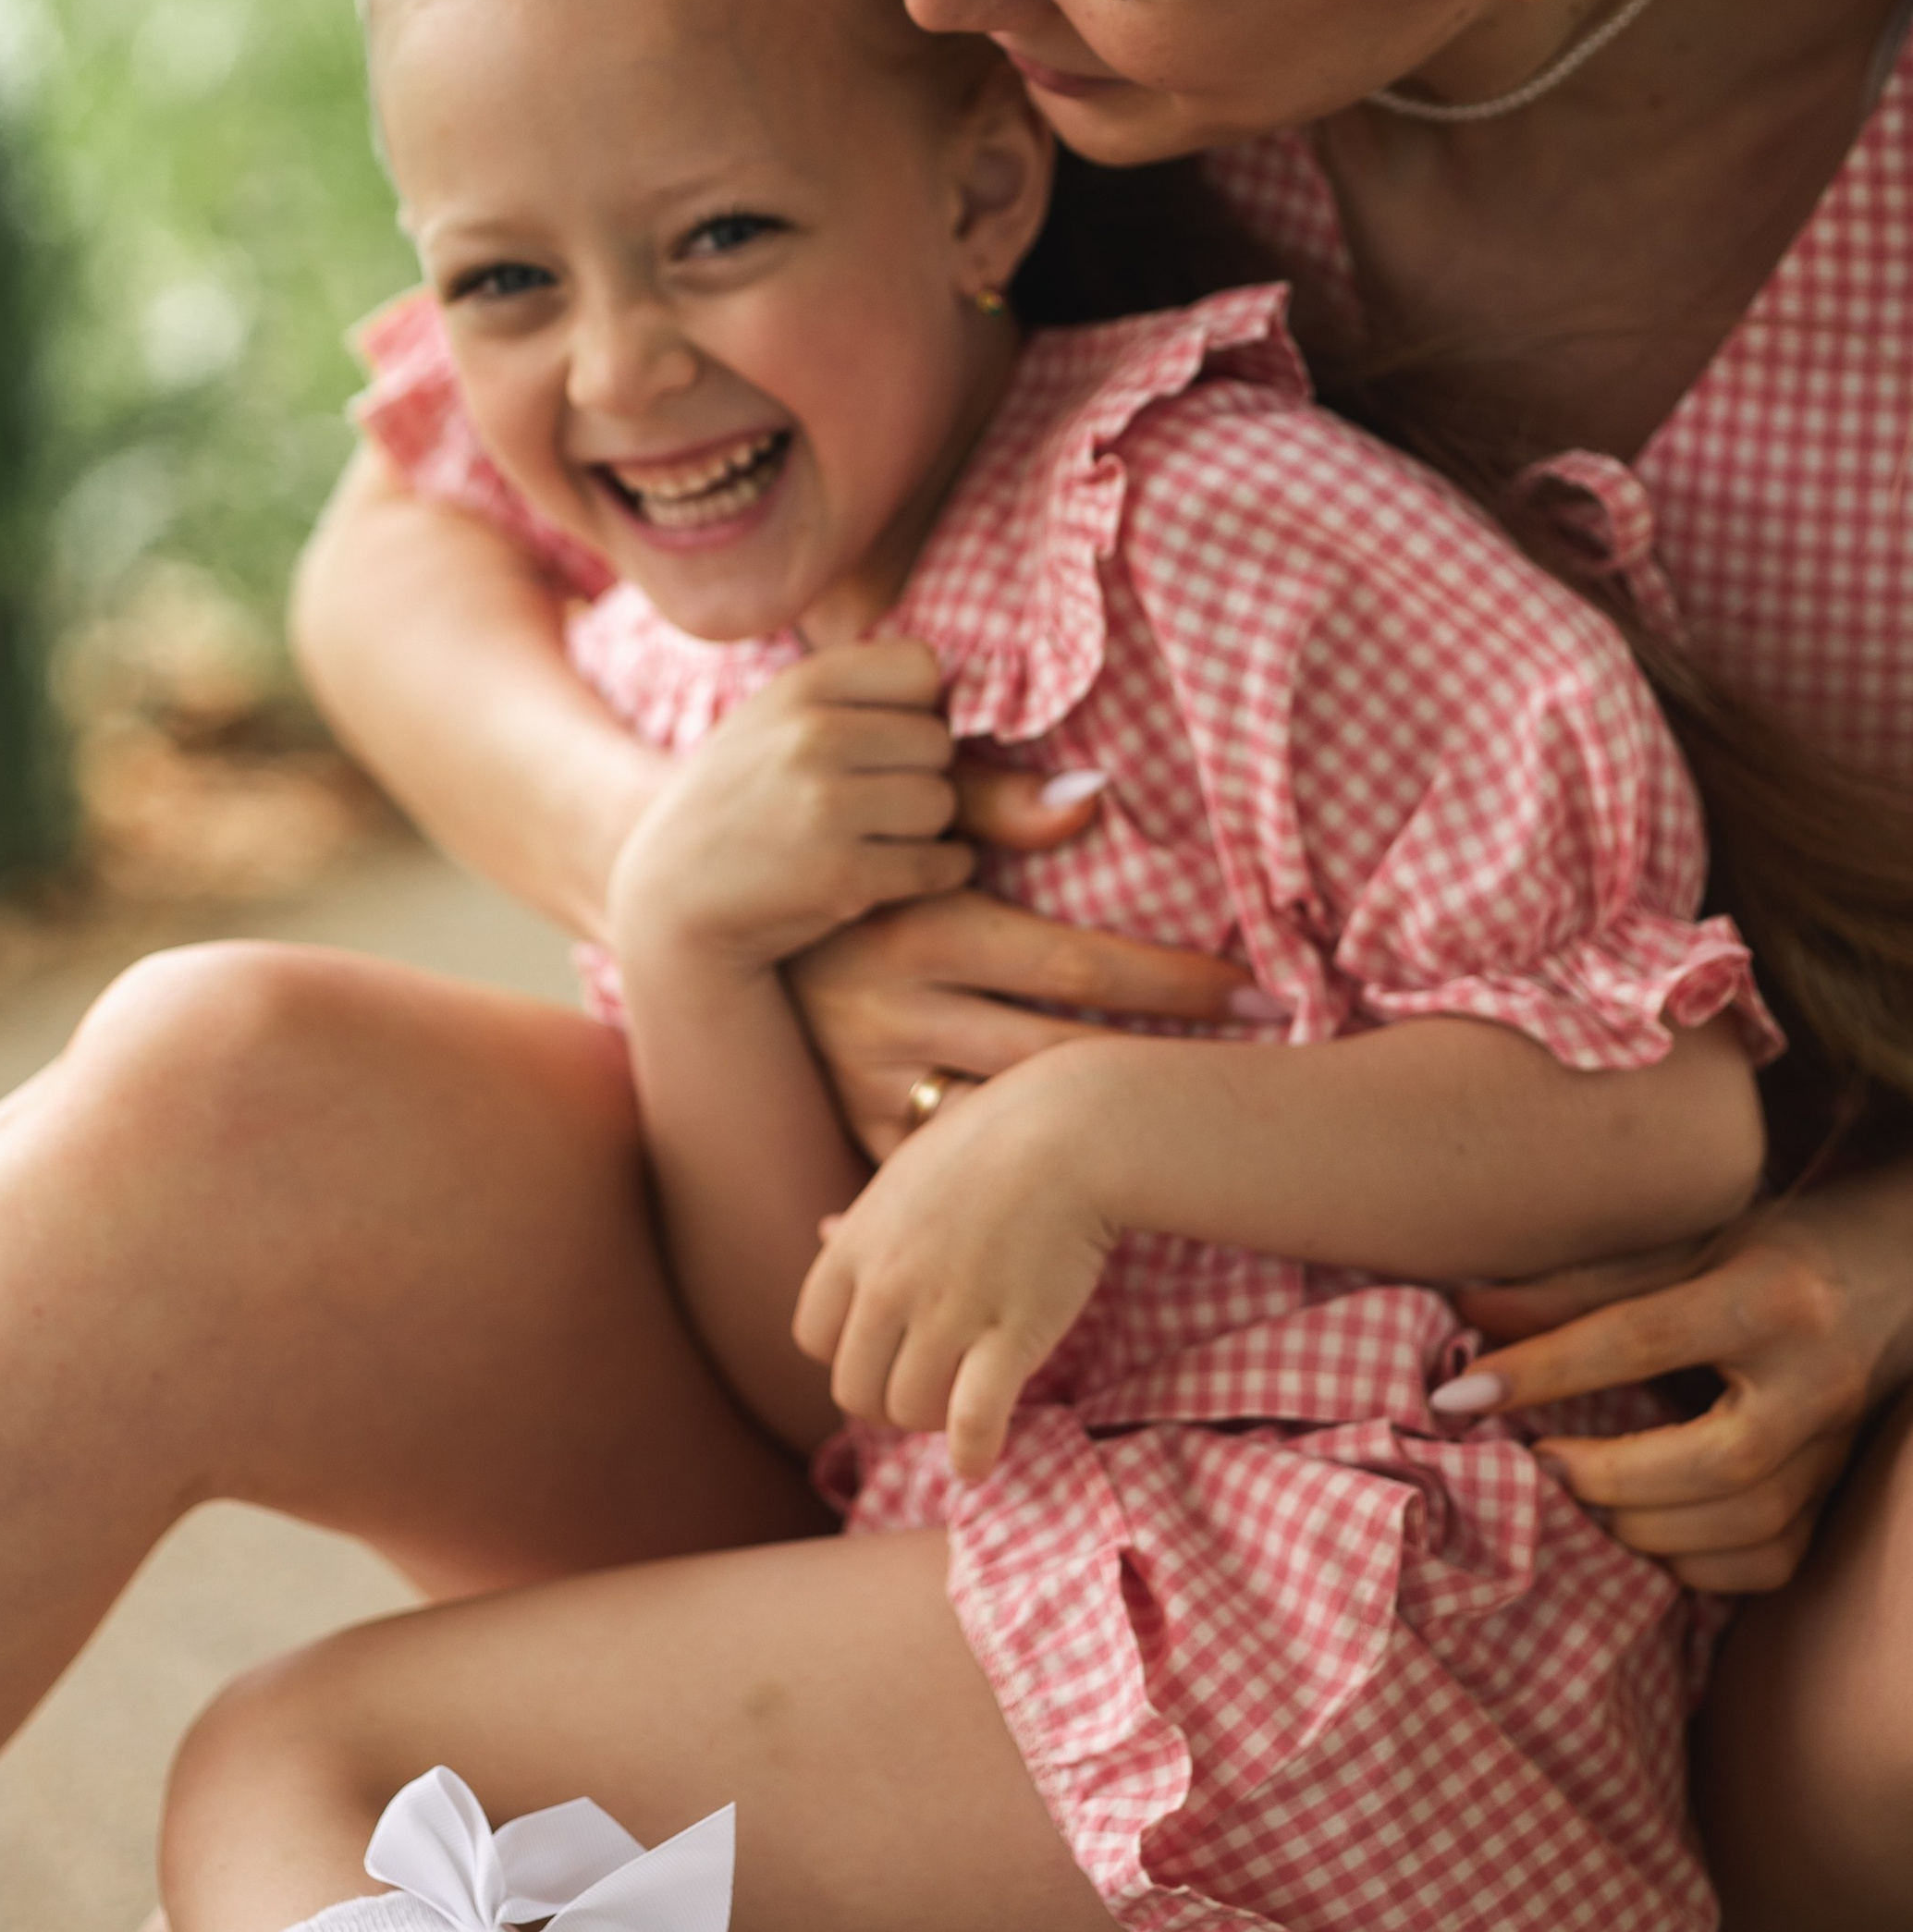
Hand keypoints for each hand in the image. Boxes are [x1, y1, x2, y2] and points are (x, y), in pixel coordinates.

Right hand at [606, 639, 972, 977]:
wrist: (674, 900)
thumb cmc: (742, 804)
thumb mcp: (771, 722)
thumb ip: (848, 694)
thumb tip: (954, 682)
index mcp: (798, 686)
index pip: (921, 667)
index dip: (913, 707)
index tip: (884, 741)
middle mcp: (811, 737)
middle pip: (939, 740)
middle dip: (921, 773)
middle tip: (878, 802)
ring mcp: (824, 807)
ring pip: (943, 803)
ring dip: (926, 829)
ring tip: (878, 838)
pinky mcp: (843, 876)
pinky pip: (942, 863)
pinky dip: (935, 873)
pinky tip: (893, 875)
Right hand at [788, 774, 1270, 1160]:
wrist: (709, 917)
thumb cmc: (853, 854)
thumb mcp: (915, 819)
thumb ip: (999, 804)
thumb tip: (1098, 796)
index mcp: (915, 926)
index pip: (1076, 964)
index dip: (1175, 980)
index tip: (1258, 989)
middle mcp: (888, 1013)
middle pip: (1062, 1055)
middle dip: (1167, 1061)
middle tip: (1262, 1061)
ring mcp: (868, 1081)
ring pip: (1014, 1122)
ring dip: (1109, 1125)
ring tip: (1195, 1119)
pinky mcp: (853, 1127)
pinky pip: (954, 1164)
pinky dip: (1022, 1170)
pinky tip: (1096, 1173)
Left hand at [792, 1057, 1113, 1478]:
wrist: (1070, 1132)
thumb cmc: (990, 1142)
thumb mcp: (906, 1172)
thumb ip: (864, 1218)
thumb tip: (822, 1230)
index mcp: (854, 1246)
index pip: (812, 1338)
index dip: (847, 1353)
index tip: (887, 1349)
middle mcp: (886, 1287)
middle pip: (854, 1390)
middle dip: (888, 1398)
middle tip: (930, 1384)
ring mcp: (945, 1315)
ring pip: (908, 1412)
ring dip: (933, 1420)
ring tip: (963, 1400)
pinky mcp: (1007, 1337)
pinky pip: (970, 1423)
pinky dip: (971, 1453)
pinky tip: (979, 1459)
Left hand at [1442, 1158, 1912, 1591]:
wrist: (1907, 1270)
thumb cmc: (1778, 1244)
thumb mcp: (1685, 1239)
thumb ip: (1580, 1283)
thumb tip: (1470, 1312)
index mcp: (1769, 1294)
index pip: (1639, 1339)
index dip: (1542, 1369)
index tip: (1461, 1393)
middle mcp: (1817, 1376)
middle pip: (1717, 1459)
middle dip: (1610, 1474)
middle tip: (1535, 1463)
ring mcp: (1841, 1442)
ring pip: (1750, 1519)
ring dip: (1647, 1525)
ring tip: (1577, 1495)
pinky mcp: (1842, 1485)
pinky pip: (1776, 1556)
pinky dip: (1702, 1562)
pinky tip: (1646, 1531)